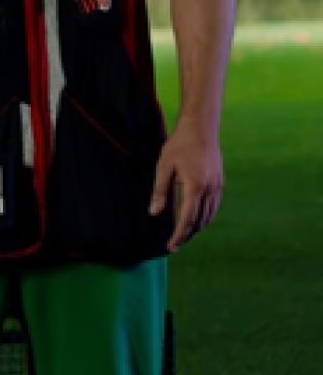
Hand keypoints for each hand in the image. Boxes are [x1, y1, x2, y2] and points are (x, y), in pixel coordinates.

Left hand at [150, 123, 222, 251]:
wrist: (201, 129)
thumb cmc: (178, 146)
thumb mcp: (163, 167)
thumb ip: (159, 191)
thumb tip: (154, 214)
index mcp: (194, 187)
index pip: (187, 218)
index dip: (179, 234)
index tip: (171, 246)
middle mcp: (210, 189)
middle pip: (200, 221)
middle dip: (187, 234)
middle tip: (175, 244)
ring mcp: (217, 186)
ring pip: (209, 215)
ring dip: (197, 228)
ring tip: (183, 235)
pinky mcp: (219, 182)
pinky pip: (214, 206)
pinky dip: (205, 217)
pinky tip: (196, 219)